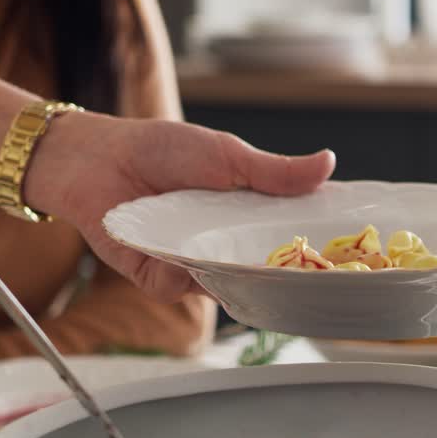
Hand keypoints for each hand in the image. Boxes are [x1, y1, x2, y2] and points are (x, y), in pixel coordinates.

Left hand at [28, 115, 335, 299]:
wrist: (99, 156)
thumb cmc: (162, 149)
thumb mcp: (228, 155)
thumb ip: (276, 172)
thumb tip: (328, 164)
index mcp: (246, 216)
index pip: (286, 239)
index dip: (310, 248)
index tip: (337, 252)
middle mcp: (223, 245)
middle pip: (260, 272)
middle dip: (276, 273)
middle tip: (294, 267)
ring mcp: (191, 263)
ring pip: (221, 286)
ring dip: (224, 271)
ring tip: (223, 248)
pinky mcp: (156, 277)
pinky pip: (178, 288)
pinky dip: (177, 271)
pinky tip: (172, 250)